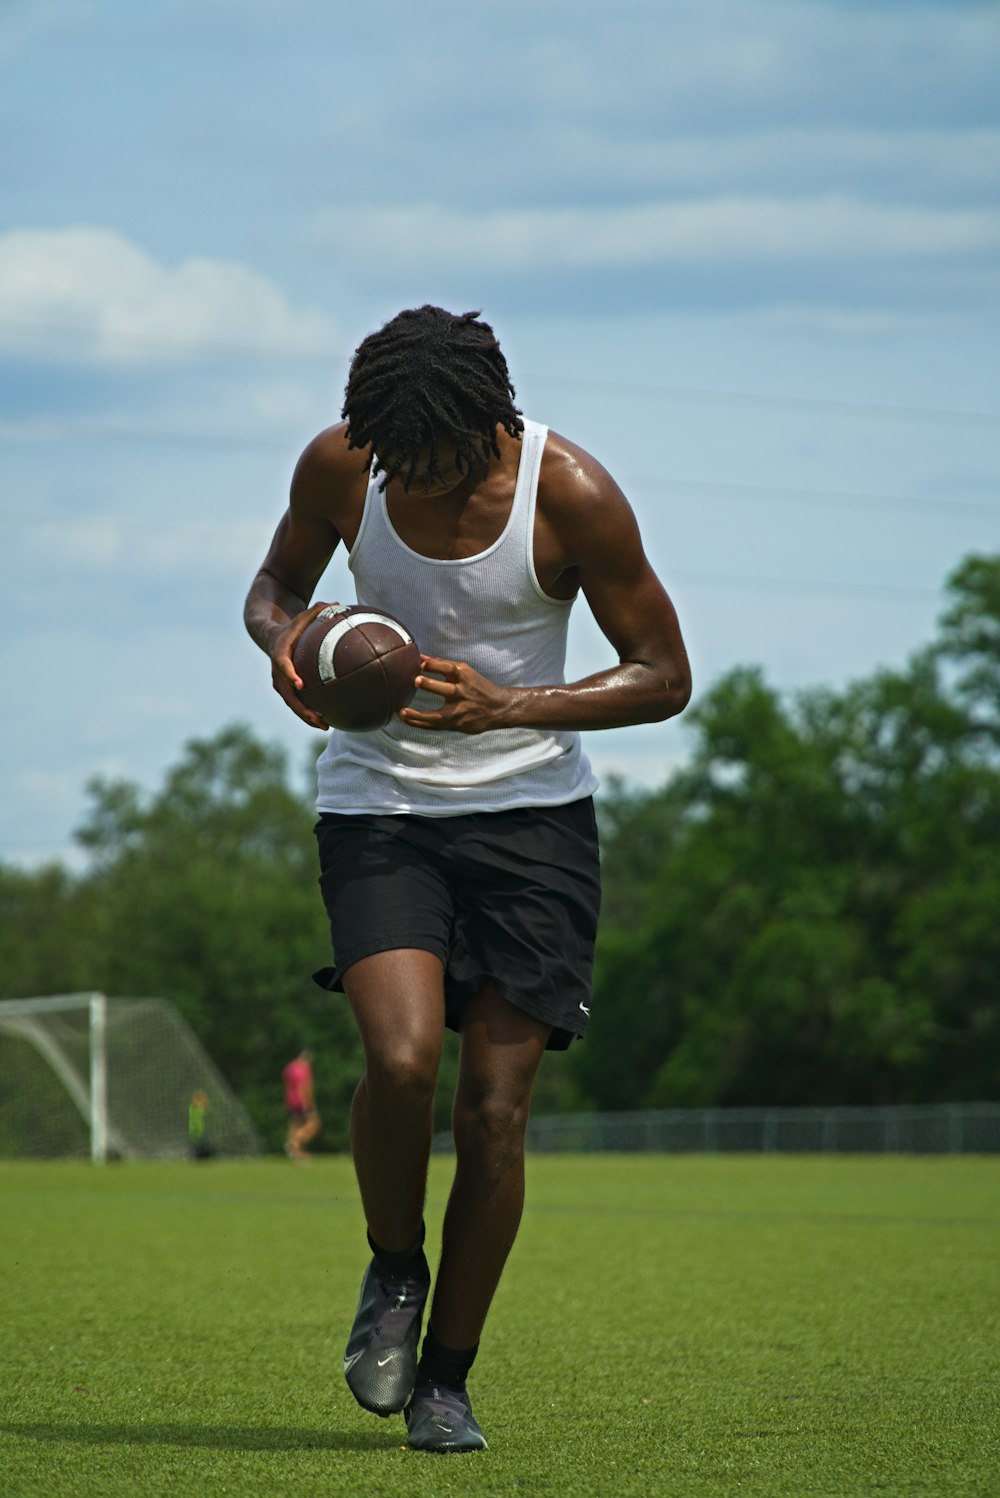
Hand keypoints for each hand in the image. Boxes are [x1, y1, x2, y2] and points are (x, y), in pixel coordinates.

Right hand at [269, 600, 343, 729]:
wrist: (271, 636)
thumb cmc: (294, 625)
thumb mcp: (303, 615)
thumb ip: (318, 610)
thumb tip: (340, 603)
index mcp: (280, 653)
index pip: (282, 665)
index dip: (289, 675)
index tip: (300, 684)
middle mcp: (277, 671)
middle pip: (286, 693)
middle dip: (300, 708)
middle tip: (316, 717)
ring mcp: (280, 682)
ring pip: (291, 703)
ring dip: (306, 716)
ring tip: (324, 726)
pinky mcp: (286, 689)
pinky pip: (297, 703)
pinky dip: (310, 713)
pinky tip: (328, 721)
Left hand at [399, 655, 511, 734]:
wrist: (499, 708)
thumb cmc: (477, 687)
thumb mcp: (464, 672)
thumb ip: (441, 665)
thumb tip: (419, 657)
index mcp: (465, 677)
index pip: (450, 668)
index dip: (436, 665)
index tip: (422, 664)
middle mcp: (463, 693)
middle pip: (447, 690)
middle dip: (431, 685)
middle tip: (416, 681)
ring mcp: (460, 711)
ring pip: (439, 715)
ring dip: (420, 715)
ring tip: (403, 712)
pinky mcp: (456, 724)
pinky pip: (436, 726)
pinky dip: (420, 723)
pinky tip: (406, 719)